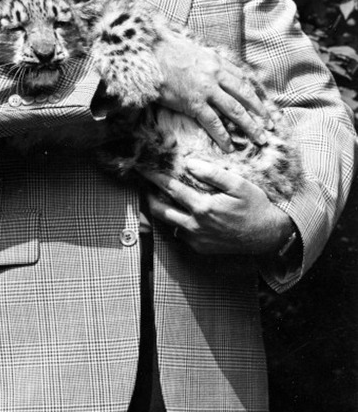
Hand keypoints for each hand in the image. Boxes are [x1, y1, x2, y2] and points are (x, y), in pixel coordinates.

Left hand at [145, 156, 293, 256]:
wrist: (268, 237)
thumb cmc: (255, 207)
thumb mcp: (239, 185)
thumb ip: (213, 174)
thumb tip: (190, 164)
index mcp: (203, 208)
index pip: (170, 188)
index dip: (155, 177)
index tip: (143, 169)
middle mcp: (195, 226)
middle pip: (160, 209)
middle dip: (148, 195)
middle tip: (143, 184)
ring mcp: (196, 239)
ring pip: (168, 223)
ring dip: (160, 209)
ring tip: (155, 196)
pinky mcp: (200, 248)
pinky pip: (180, 233)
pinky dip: (175, 222)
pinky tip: (178, 211)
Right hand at [153, 31, 270, 151]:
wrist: (148, 54)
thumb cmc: (164, 51)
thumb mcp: (190, 50)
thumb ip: (203, 60)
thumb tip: (206, 66)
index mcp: (216, 61)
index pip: (242, 79)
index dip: (254, 94)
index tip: (262, 105)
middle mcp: (216, 74)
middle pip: (245, 95)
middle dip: (260, 112)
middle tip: (270, 125)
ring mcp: (206, 89)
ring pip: (235, 110)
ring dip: (250, 126)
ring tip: (260, 139)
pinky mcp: (193, 102)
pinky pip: (213, 122)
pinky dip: (222, 136)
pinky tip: (229, 147)